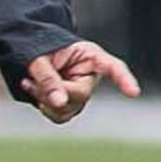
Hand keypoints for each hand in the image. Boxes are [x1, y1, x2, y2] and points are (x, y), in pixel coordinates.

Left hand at [16, 40, 141, 123]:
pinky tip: (33, 92)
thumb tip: (60, 102)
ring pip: (71, 109)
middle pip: (81, 94)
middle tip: (30, 81)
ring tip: (30, 83)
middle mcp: (90, 75)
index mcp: (90, 56)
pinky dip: (45, 108)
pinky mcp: (71, 103)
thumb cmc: (36, 46)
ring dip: (46, 102)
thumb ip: (48, 78)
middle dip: (53, 92)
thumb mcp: (37, 57)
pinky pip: (61, 115)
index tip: (133, 93)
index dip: (124, 79)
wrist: (27, 47)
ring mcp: (81, 91)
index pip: (113, 67)